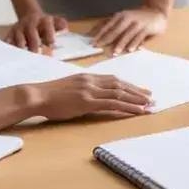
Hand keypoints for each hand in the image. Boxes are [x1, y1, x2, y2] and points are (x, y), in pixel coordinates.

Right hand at [4, 11, 67, 52]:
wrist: (30, 16)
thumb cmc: (44, 24)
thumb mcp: (54, 21)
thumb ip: (60, 24)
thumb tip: (65, 27)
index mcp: (43, 19)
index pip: (47, 25)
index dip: (49, 34)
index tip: (51, 44)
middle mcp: (30, 22)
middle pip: (31, 32)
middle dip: (34, 43)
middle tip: (37, 53)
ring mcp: (19, 28)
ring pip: (19, 37)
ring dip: (21, 47)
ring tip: (24, 58)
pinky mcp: (10, 33)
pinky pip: (8, 41)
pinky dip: (9, 48)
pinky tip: (11, 57)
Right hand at [23, 74, 151, 119]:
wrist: (37, 95)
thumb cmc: (49, 95)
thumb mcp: (69, 88)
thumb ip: (83, 89)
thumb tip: (93, 96)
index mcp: (87, 77)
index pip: (113, 79)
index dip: (128, 85)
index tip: (139, 90)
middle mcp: (91, 81)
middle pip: (120, 85)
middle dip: (137, 91)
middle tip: (151, 97)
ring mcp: (90, 90)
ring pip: (119, 93)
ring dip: (136, 100)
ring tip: (149, 105)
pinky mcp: (87, 101)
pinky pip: (112, 104)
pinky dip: (127, 107)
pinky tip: (137, 111)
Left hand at [91, 6, 167, 55]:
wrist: (157, 12)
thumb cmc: (138, 18)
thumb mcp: (125, 19)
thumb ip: (114, 26)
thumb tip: (97, 32)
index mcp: (121, 16)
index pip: (108, 26)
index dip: (100, 34)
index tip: (93, 42)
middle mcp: (128, 18)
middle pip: (116, 30)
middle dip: (107, 39)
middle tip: (99, 47)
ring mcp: (138, 22)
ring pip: (128, 34)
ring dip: (121, 44)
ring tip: (115, 52)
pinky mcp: (147, 27)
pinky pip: (140, 37)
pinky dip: (135, 43)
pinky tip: (131, 50)